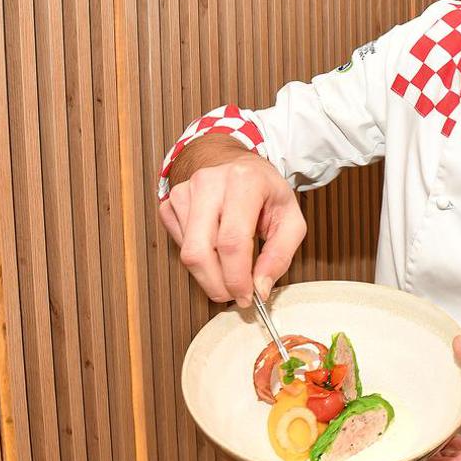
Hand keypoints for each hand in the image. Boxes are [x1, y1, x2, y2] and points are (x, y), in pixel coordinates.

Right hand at [158, 146, 304, 306]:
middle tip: (234, 295)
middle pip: (200, 251)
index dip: (237, 278)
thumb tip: (259, 289)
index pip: (232, 241)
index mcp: (244, 182)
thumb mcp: (290, 219)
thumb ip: (280, 255)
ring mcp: (184, 191)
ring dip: (208, 274)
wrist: (237, 164)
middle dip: (217, 284)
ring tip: (229, 271)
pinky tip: (213, 248)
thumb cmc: (265, 192)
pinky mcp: (170, 203)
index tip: (247, 296)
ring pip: (186, 252)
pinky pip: (178, 244)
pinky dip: (197, 258)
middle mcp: (209, 183)